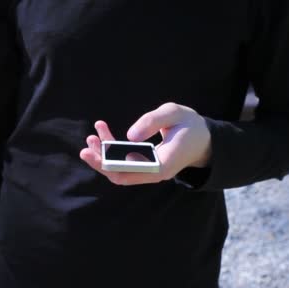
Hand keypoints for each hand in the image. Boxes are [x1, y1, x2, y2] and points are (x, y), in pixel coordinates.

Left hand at [79, 102, 211, 185]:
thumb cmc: (189, 125)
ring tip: (91, 137)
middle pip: (121, 174)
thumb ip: (153, 121)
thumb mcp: (174, 113)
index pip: (132, 173)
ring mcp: (147, 170)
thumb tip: (130, 136)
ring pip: (119, 169)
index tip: (97, 154)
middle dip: (101, 162)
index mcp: (162, 165)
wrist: (202, 139)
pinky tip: (101, 132)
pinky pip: (123, 161)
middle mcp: (153, 172)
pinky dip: (111, 149)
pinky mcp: (143, 164)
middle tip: (86, 147)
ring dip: (103, 155)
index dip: (112, 165)